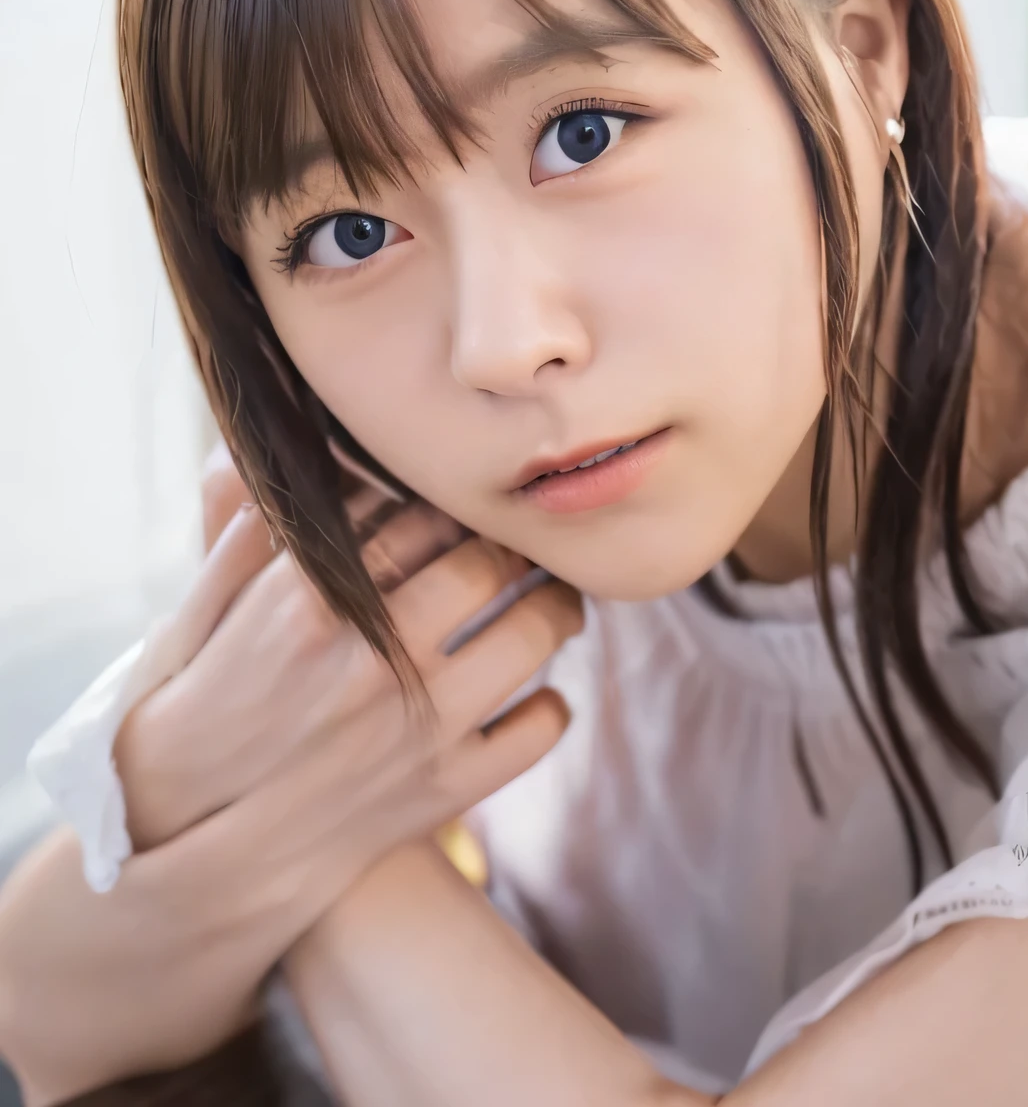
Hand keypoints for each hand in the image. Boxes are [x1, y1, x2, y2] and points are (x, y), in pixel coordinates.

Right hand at [116, 444, 579, 880]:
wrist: (194, 844)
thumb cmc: (198, 708)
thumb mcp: (204, 606)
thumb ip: (252, 529)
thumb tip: (300, 460)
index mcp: (312, 600)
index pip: (418, 513)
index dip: (450, 497)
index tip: (461, 497)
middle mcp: (375, 657)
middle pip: (489, 563)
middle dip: (512, 541)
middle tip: (522, 537)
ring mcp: (417, 727)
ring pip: (533, 634)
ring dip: (556, 605)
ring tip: (555, 598)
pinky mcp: (444, 790)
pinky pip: (539, 730)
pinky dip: (551, 704)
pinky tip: (535, 690)